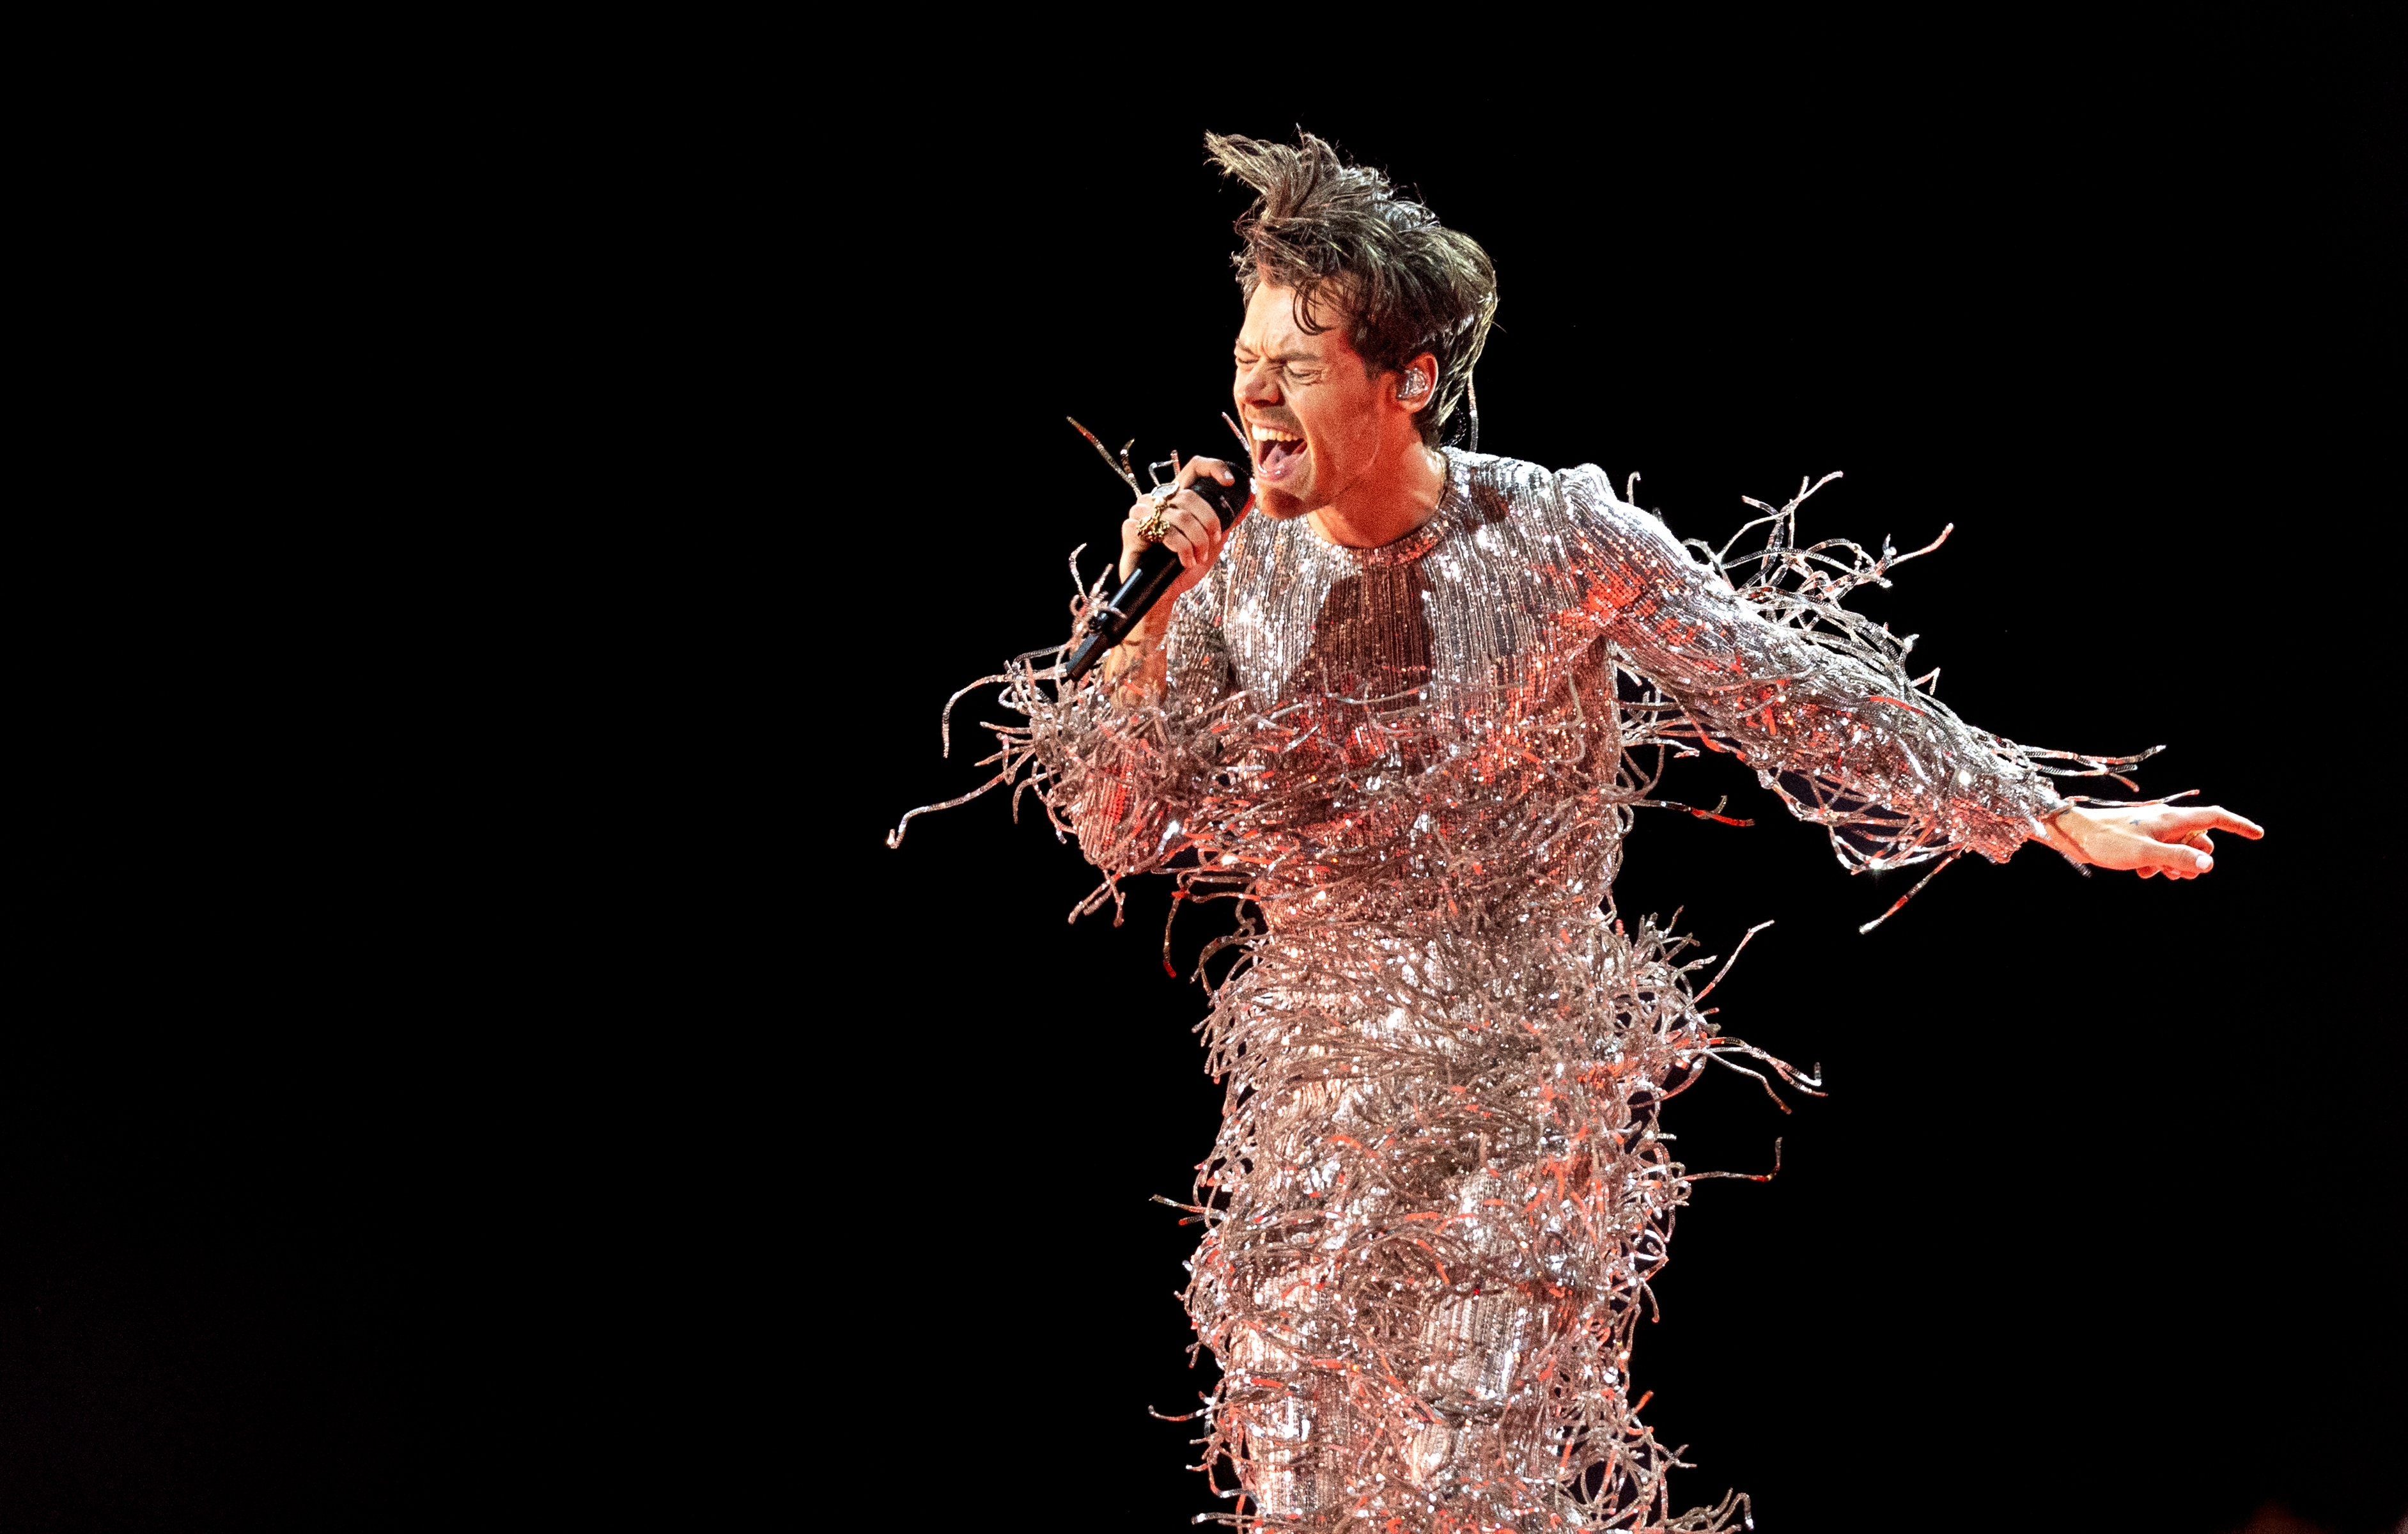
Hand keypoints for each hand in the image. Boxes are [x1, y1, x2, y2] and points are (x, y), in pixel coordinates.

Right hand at [1117, 457, 1245, 619]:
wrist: (1162, 595)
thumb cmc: (1183, 568)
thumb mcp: (1213, 542)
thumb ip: (1228, 520)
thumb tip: (1250, 499)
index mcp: (1176, 497)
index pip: (1194, 468)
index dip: (1213, 467)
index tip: (1230, 483)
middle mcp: (1157, 500)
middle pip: (1190, 497)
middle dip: (1208, 525)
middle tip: (1210, 544)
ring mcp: (1141, 512)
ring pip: (1180, 515)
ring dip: (1196, 541)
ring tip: (1197, 557)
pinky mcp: (1131, 528)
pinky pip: (1165, 532)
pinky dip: (1182, 549)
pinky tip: (1183, 562)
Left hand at [2037, 802, 2264, 878]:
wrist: (2074, 835)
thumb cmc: (2107, 842)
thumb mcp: (2145, 853)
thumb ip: (2178, 857)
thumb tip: (2209, 864)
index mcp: (2172, 819)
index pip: (2214, 817)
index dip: (2237, 825)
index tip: (2258, 834)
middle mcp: (2166, 821)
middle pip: (2199, 839)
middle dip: (2195, 859)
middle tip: (2174, 871)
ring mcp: (2153, 830)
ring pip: (2181, 850)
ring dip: (2175, 865)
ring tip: (2154, 870)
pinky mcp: (2141, 839)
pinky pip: (2162, 855)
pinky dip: (2157, 865)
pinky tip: (2140, 870)